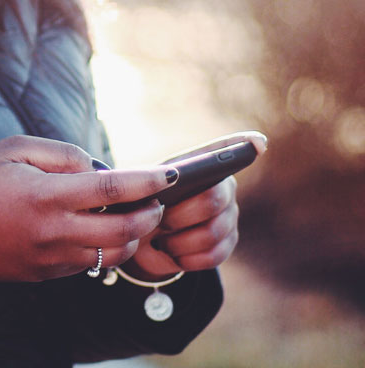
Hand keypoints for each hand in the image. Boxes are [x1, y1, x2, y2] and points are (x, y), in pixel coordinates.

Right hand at [0, 135, 174, 284]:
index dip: (147, 181)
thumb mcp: (13, 149)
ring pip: (114, 253)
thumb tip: (97, 168)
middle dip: (151, 214)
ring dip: (134, 234)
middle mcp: (54, 231)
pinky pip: (92, 263)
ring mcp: (53, 258)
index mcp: (46, 195)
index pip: (112, 188)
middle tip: (156, 198)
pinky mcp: (50, 274)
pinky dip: (107, 246)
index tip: (171, 174)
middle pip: (124, 229)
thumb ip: (60, 153)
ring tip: (134, 213)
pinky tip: (102, 227)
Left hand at [127, 131, 265, 278]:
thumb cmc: (142, 204)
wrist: (142, 238)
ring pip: (213, 232)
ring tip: (162, 240)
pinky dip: (188, 258)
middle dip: (181, 215)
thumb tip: (170, 179)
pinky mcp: (228, 242)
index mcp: (200, 165)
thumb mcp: (142, 188)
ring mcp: (229, 214)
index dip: (243, 144)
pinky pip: (214, 254)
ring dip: (181, 241)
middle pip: (212, 199)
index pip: (224, 149)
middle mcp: (223, 186)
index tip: (258, 143)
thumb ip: (156, 181)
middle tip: (160, 219)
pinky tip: (174, 253)